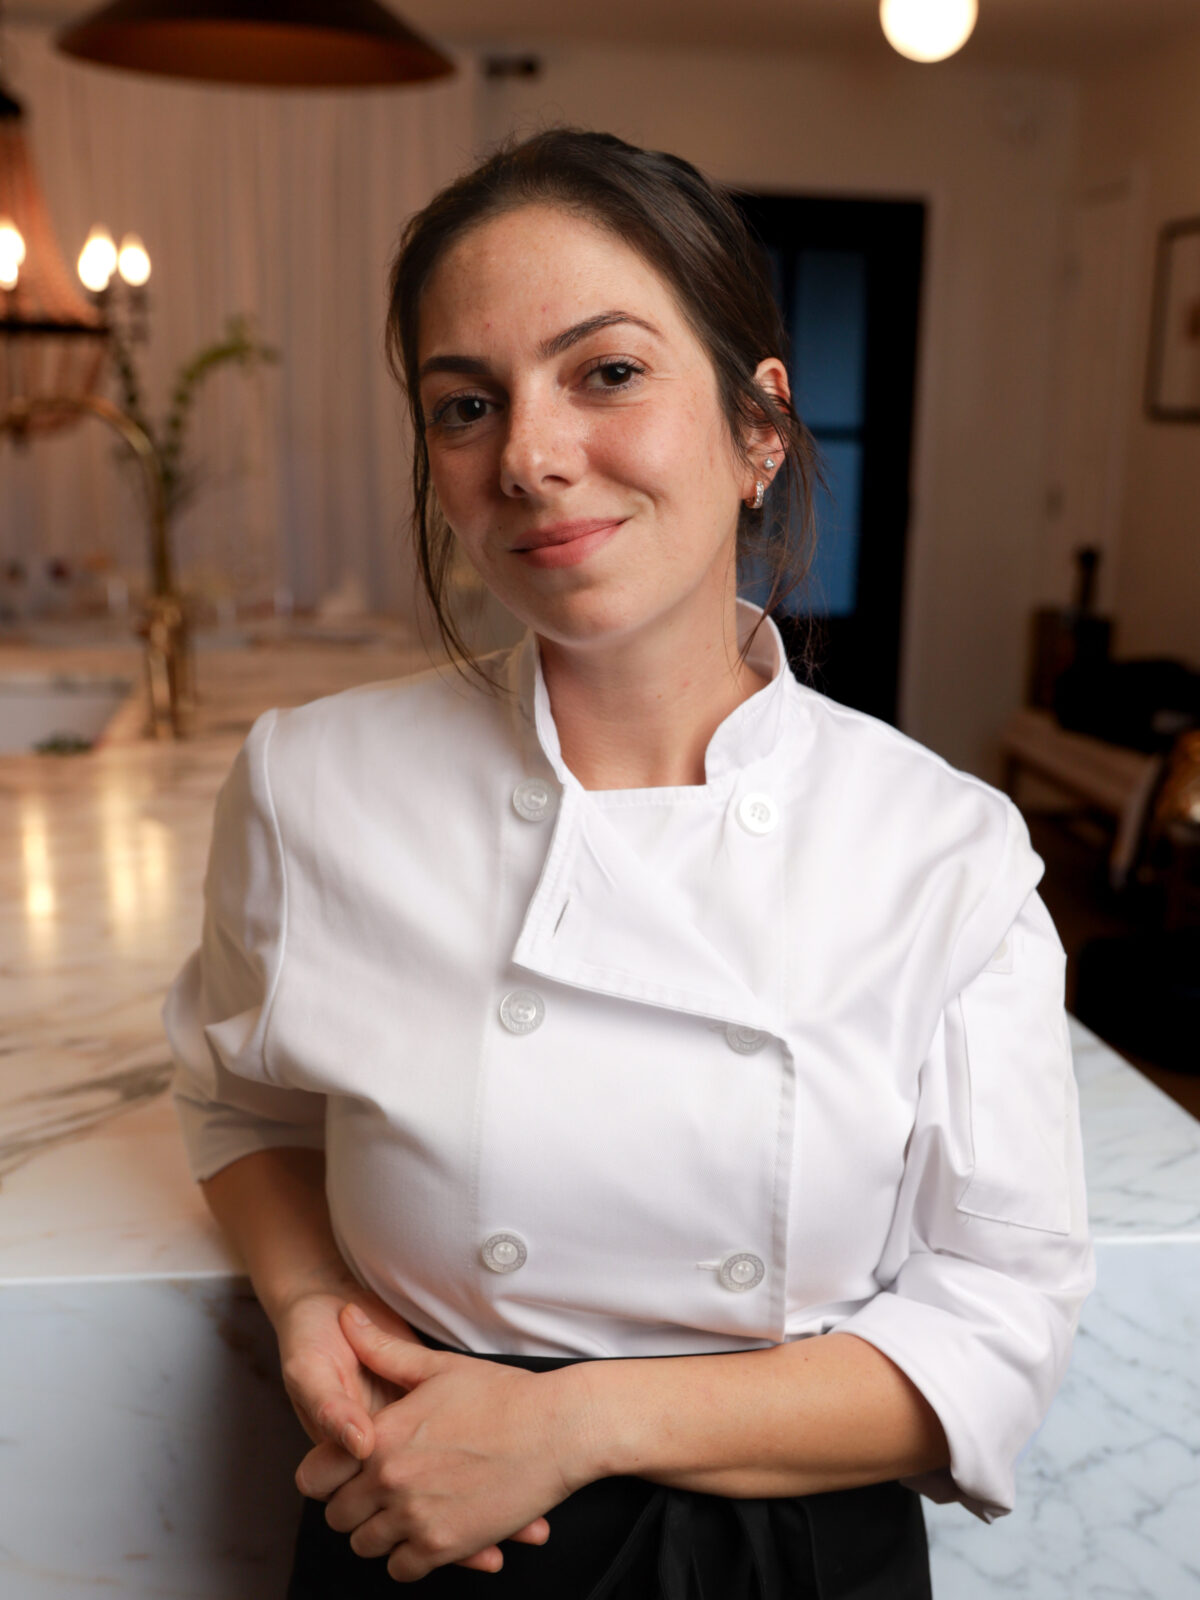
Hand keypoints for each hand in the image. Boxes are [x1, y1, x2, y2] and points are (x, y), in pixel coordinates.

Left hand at [298, 1304, 586, 1581]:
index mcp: (382, 1437)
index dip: (326, 1472)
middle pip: (338, 1517)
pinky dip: (408, 1557)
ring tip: (403, 1508)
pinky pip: (401, 1570)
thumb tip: (347, 1316)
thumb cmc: (502, 1395)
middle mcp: (390, 1482)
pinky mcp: (444, 1546)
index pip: (314, 1476)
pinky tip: (425, 1529)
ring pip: (366, 1546)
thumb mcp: (437, 1367)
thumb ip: (384, 1350)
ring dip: (379, 1531)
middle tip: (377, 1489)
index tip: (345, 1468)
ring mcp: (416, 1518)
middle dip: (352, 1503)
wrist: (556, 1431)